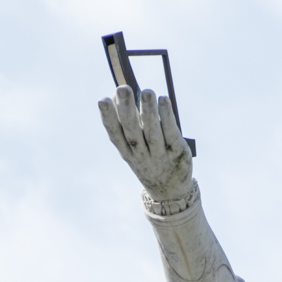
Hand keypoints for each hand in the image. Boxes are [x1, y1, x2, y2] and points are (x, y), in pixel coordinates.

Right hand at [98, 85, 193, 203]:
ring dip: (149, 112)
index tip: (103, 100)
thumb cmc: (149, 159)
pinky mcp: (178, 154)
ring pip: (153, 134)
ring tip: (147, 91)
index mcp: (127, 153)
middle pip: (133, 133)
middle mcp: (142, 156)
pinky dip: (167, 117)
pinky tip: (163, 100)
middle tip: (123, 88)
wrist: (171, 192)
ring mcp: (160, 157)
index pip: (115, 135)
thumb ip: (127, 122)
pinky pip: (172, 135)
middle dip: (127, 111)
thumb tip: (117, 93)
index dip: (108, 119)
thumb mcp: (134, 147)